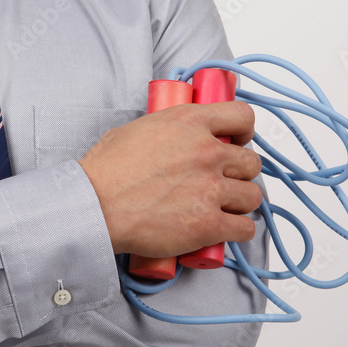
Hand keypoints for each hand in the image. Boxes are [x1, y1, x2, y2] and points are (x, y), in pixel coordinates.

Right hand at [77, 100, 262, 257]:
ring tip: (223, 208)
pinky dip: (239, 230)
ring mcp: (210, 188)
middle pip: (251, 161)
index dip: (244, 132)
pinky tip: (227, 230)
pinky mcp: (209, 223)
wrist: (95, 206)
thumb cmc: (105, 172)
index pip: (242, 116)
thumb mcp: (134, 130)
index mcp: (190, 122)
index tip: (238, 142)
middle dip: (240, 172)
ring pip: (252, 195)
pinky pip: (244, 228)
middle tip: (224, 181)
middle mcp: (207, 152)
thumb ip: (164, 130)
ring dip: (240, 202)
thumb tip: (171, 138)